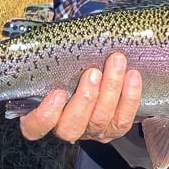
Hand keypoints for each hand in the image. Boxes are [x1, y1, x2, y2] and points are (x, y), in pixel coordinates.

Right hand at [19, 52, 142, 143]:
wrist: (95, 74)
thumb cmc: (68, 68)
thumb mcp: (54, 65)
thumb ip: (50, 62)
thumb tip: (46, 37)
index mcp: (42, 117)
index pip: (36, 127)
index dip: (46, 115)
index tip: (58, 93)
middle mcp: (66, 128)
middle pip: (72, 125)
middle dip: (86, 98)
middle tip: (93, 72)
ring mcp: (90, 131)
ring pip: (100, 120)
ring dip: (110, 90)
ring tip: (116, 64)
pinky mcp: (113, 129)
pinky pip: (123, 120)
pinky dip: (130, 97)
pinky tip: (132, 76)